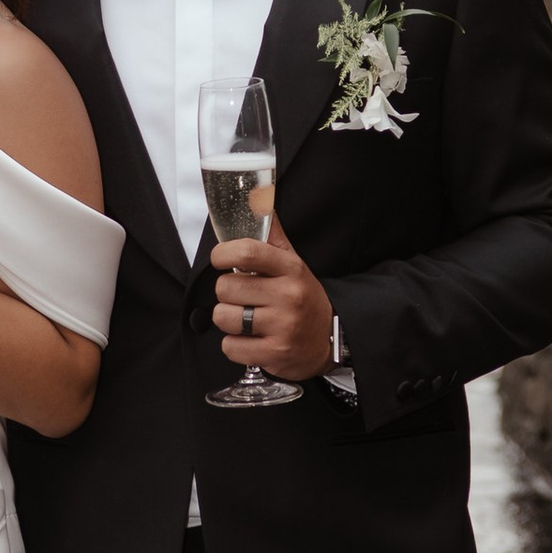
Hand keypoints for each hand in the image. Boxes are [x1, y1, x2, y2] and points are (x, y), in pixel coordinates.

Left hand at [208, 212, 333, 378]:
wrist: (331, 339)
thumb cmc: (302, 297)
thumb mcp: (292, 263)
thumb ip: (272, 234)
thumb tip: (258, 198)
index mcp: (290, 269)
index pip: (246, 252)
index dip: (222, 254)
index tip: (220, 260)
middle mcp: (288, 296)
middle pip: (226, 287)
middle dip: (227, 293)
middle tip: (243, 297)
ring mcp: (283, 327)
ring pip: (224, 317)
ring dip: (229, 320)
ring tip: (247, 319)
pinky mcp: (275, 354)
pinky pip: (229, 347)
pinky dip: (235, 345)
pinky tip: (251, 340)